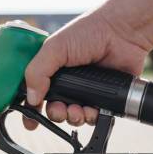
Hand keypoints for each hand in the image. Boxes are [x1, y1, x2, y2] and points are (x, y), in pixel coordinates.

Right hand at [23, 11, 151, 129]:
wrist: (123, 32)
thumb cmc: (89, 31)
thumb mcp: (54, 48)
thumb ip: (37, 72)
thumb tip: (31, 99)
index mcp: (50, 69)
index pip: (34, 93)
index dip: (30, 108)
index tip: (29, 122)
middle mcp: (66, 82)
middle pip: (53, 109)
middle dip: (55, 114)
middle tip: (60, 109)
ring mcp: (84, 90)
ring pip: (72, 116)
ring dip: (72, 118)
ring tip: (77, 110)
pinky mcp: (103, 97)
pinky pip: (93, 117)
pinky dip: (90, 117)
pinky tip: (92, 110)